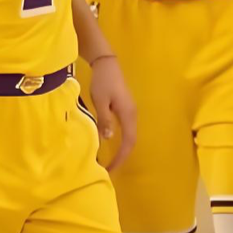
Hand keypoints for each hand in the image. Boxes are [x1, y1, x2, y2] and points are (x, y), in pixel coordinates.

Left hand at [89, 55, 136, 170]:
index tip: (111, 168)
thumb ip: (105, 119)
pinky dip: (121, 139)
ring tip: (110, 159)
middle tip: (110, 168)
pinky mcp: (125, 108)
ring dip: (122, 148)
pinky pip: (126, 128)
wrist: (107, 64)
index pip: (128, 141)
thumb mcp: (100, 101)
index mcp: (128, 114)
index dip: (121, 156)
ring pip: (129, 135)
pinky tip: (112, 143)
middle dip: (122, 156)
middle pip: (131, 140)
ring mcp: (130, 111)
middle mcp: (132, 114)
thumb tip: (109, 139)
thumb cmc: (103, 81)